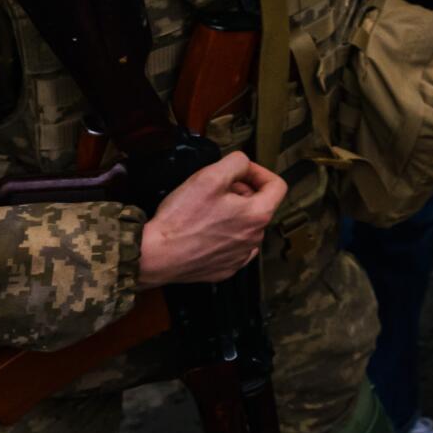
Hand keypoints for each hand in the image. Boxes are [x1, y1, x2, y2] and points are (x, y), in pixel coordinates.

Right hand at [136, 152, 285, 288]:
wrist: (155, 256)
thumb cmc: (181, 218)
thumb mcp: (210, 176)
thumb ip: (236, 163)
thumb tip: (244, 165)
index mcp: (258, 215)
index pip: (277, 186)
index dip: (259, 172)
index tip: (241, 171)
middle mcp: (255, 239)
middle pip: (259, 205)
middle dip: (242, 192)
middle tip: (216, 188)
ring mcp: (240, 257)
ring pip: (245, 226)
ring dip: (233, 213)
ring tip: (206, 209)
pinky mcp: (225, 269)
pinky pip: (233, 246)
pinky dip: (224, 235)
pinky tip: (203, 231)